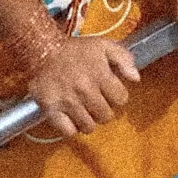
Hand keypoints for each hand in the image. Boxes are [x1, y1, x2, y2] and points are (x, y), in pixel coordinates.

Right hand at [24, 36, 139, 137]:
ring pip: (89, 127)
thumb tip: (136, 77)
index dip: (117, 96)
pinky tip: (70, 117)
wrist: (41, 50)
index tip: (109, 91)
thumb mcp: (103, 45)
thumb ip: (124, 59)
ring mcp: (68, 101)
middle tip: (95, 101)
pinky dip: (71, 128)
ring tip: (83, 110)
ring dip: (88, 121)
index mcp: (100, 74)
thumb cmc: (74, 50)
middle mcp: (85, 89)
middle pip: (106, 116)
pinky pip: (68, 131)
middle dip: (104, 110)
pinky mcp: (51, 109)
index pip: (121, 99)